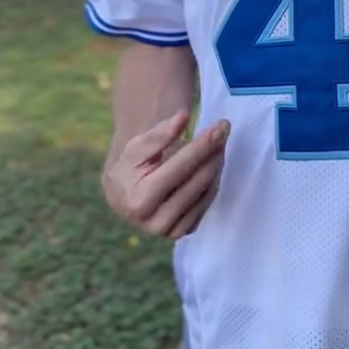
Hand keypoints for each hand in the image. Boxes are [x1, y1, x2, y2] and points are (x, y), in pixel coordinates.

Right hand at [102, 110, 230, 239]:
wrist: (124, 196)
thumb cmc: (130, 167)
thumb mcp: (137, 147)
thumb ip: (160, 133)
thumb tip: (183, 116)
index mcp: (140, 200)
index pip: (181, 167)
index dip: (203, 144)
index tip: (222, 125)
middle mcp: (156, 222)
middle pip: (198, 180)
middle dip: (214, 151)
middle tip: (223, 128)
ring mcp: (172, 231)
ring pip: (207, 191)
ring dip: (216, 164)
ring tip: (218, 142)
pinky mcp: (184, 232)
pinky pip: (207, 202)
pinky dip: (213, 180)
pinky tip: (211, 163)